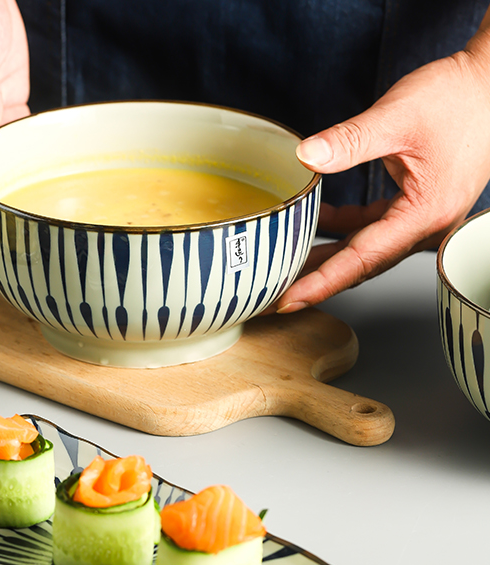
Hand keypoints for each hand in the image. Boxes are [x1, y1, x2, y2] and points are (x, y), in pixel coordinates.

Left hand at [272, 22, 489, 312]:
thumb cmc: (458, 96)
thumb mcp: (398, 115)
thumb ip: (350, 140)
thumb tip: (306, 156)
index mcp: (424, 214)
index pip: (362, 260)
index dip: (322, 282)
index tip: (288, 300)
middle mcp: (425, 225)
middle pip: (361, 264)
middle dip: (317, 280)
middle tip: (275, 295)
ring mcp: (421, 216)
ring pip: (364, 248)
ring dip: (327, 257)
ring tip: (286, 265)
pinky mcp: (415, 204)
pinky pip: (372, 227)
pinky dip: (343, 228)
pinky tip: (315, 220)